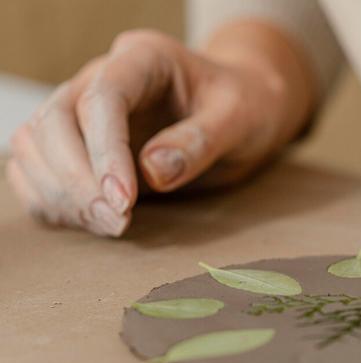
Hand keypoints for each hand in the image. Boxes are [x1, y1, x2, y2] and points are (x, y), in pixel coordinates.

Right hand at [6, 26, 309, 236]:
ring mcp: (82, 111)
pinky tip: (90, 222)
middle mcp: (101, 78)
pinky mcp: (77, 145)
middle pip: (54, 121)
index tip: (124, 200)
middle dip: (77, 179)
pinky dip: (52, 201)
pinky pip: (38, 170)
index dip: (105, 151)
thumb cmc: (246, 106)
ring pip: (35, 146)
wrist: (243, 108)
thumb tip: (152, 173)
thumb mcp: (241, 118)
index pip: (102, 98)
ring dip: (60, 194)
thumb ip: (200, 141)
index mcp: (143, 59)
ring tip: (109, 227)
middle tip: (116, 223)